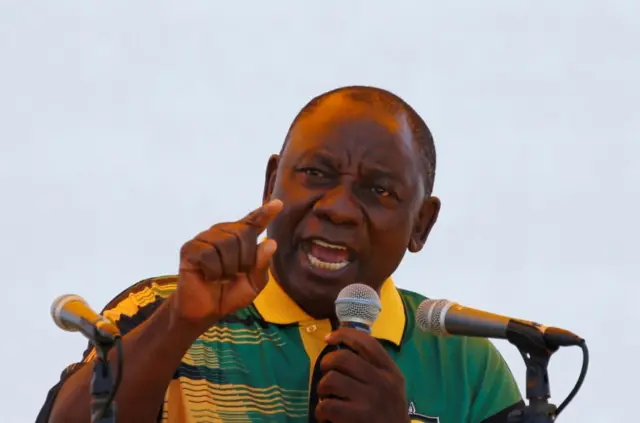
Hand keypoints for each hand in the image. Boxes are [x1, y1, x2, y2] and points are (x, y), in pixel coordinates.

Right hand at [171, 199, 282, 329]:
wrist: (206, 312)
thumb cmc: (230, 294)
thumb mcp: (253, 283)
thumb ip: (262, 265)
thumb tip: (271, 243)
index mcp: (240, 240)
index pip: (253, 222)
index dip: (265, 213)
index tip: (278, 204)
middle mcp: (223, 233)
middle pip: (243, 233)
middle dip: (244, 259)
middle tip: (234, 274)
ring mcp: (205, 239)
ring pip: (226, 243)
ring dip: (228, 267)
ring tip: (221, 276)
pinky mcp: (190, 248)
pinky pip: (208, 254)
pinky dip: (213, 271)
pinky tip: (208, 277)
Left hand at [315, 328, 409, 422]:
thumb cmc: (388, 414)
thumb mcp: (391, 387)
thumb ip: (374, 368)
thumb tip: (343, 349)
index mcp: (390, 372)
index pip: (367, 342)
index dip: (344, 335)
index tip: (329, 337)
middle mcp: (382, 382)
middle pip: (343, 358)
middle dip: (327, 363)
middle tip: (326, 373)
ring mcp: (370, 399)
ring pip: (331, 379)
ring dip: (323, 388)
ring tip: (327, 397)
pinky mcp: (357, 417)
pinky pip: (327, 405)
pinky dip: (321, 411)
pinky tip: (327, 416)